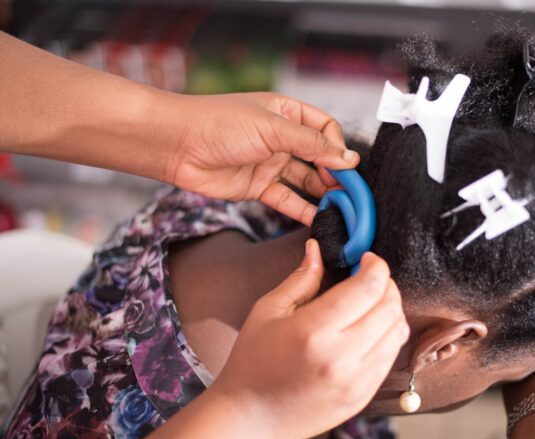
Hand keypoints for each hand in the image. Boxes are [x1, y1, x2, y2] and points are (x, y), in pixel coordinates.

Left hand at [163, 92, 359, 225]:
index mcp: (287, 113)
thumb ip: (312, 144)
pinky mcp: (257, 187)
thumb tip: (348, 158)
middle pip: (318, 157)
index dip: (338, 147)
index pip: (325, 128)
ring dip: (322, 194)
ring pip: (305, 181)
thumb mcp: (272, 128)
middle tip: (350, 193)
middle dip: (335, 174)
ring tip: (340, 209)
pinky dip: (302, 210)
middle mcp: (281, 137)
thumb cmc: (219, 124)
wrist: (176, 145)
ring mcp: (270, 163)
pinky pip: (286, 199)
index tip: (347, 166)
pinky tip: (318, 221)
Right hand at [210, 239, 408, 438]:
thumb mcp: (268, 311)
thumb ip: (301, 279)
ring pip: (398, 331)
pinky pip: (391, 356)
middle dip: (386, 284)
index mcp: (314, 331)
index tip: (368, 258)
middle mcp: (341, 357)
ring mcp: (357, 380)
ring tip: (371, 303)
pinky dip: (388, 335)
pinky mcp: (363, 396)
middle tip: (370, 277)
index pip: (368, 288)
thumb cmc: (253, 362)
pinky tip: (369, 329)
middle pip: (389, 307)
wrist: (252, 418)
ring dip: (391, 309)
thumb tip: (318, 249)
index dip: (376, 266)